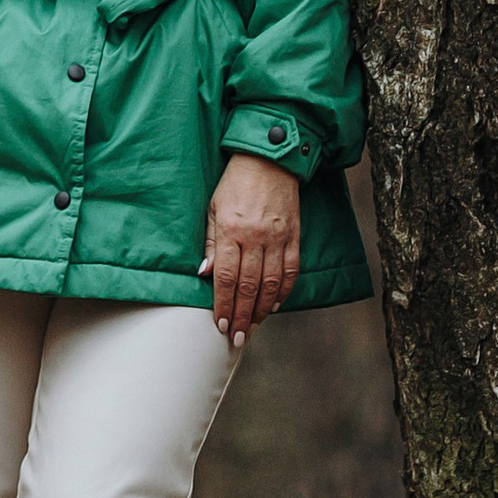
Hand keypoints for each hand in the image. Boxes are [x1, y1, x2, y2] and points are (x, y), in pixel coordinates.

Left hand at [201, 153, 301, 343]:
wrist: (270, 159)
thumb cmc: (235, 183)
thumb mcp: (213, 207)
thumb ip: (210, 242)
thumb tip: (204, 274)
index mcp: (231, 230)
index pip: (225, 277)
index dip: (222, 304)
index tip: (218, 324)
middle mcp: (255, 237)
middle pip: (247, 286)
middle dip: (240, 316)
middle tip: (235, 338)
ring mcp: (277, 237)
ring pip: (269, 283)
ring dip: (260, 310)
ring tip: (251, 329)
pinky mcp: (293, 235)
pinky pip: (290, 270)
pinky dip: (283, 291)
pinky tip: (273, 306)